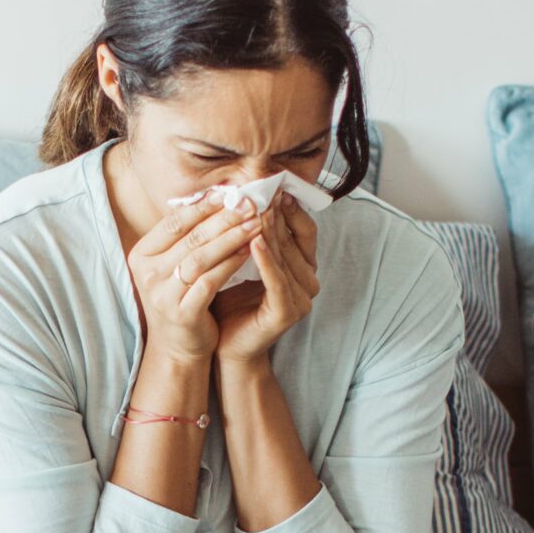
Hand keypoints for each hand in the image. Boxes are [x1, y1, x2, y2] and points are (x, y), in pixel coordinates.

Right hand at [126, 194, 265, 364]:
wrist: (177, 348)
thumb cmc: (179, 299)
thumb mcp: (173, 266)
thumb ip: (186, 238)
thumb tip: (216, 197)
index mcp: (141, 256)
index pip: (174, 222)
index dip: (203, 206)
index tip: (229, 192)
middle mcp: (147, 274)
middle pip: (190, 237)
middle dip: (223, 218)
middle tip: (249, 204)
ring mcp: (163, 294)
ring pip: (201, 257)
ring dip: (231, 238)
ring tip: (254, 224)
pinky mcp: (182, 312)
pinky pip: (211, 281)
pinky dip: (231, 264)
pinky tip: (248, 252)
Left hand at [213, 198, 319, 365]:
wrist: (225, 347)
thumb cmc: (230, 303)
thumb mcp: (241, 262)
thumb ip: (249, 236)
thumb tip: (241, 197)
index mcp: (302, 268)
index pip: (302, 230)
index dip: (290, 208)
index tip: (273, 185)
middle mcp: (308, 281)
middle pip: (294, 240)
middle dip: (277, 214)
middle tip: (263, 190)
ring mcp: (301, 298)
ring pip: (285, 257)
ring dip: (271, 231)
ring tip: (255, 208)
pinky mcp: (287, 312)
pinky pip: (277, 281)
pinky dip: (266, 260)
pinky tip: (253, 241)